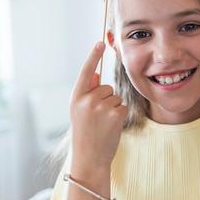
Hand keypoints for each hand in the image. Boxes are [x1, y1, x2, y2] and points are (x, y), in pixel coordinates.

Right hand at [69, 42, 127, 174]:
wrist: (89, 158)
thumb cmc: (86, 134)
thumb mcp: (80, 112)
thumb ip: (87, 93)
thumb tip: (96, 73)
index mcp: (76, 98)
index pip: (86, 72)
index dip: (93, 56)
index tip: (100, 42)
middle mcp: (87, 100)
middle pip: (107, 87)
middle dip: (106, 100)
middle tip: (97, 119)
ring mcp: (101, 107)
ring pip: (116, 97)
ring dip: (114, 109)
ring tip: (103, 124)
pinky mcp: (115, 113)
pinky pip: (123, 106)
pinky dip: (121, 116)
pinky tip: (111, 127)